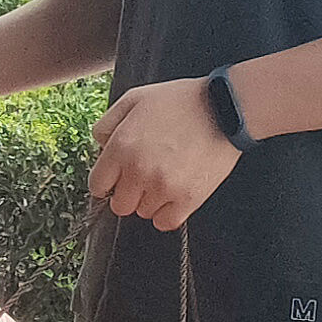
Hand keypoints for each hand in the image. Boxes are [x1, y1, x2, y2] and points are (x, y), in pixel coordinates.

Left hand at [90, 78, 241, 230]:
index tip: (116, 178)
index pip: (97, 185)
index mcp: (121, 147)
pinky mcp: (187, 199)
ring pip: (142, 213)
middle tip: (142, 177)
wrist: (224, 109)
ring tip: (165, 177)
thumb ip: (108, 123)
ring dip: (149, 200)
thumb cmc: (181, 102)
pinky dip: (167, 213)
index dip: (107, 181)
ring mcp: (163, 188)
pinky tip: (173, 195)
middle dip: (127, 193)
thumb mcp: (134, 99)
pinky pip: (165, 222)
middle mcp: (138, 171)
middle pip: (119, 205)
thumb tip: (99, 146)